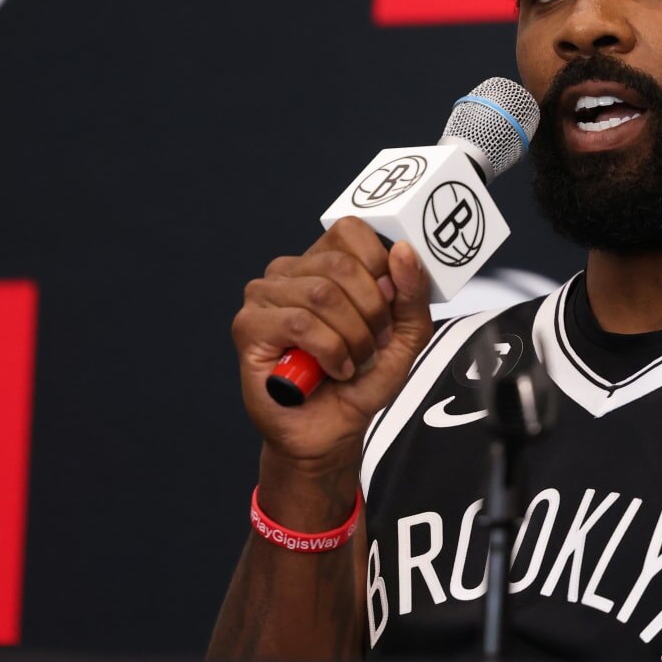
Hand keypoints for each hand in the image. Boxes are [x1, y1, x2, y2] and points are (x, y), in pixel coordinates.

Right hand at [232, 217, 434, 467]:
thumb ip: (412, 293)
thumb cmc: (360, 380)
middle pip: (342, 266)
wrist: (332, 430)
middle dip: (371, 313)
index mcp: (325, 262)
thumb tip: (404, 251)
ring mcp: (264, 295)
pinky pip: (298, 322)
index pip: (351, 231)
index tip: (388, 305)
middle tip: (372, 344)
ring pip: (322, 295)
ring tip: (351, 360)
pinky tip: (331, 368)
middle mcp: (291, 271)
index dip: (379, 266)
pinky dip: (329, 351)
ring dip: (351, 338)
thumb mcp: (406, 336)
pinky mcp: (248, 325)